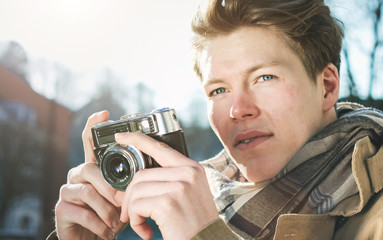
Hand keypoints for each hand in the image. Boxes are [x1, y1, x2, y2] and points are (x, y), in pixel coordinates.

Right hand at [55, 111, 126, 239]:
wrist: (93, 238)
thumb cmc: (111, 215)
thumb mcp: (123, 198)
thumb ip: (128, 184)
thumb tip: (143, 176)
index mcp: (94, 168)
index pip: (89, 141)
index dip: (94, 125)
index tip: (104, 113)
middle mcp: (78, 175)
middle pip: (90, 169)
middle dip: (110, 188)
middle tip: (124, 203)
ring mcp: (68, 191)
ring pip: (87, 191)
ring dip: (106, 210)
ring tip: (116, 223)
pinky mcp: (61, 209)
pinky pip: (82, 213)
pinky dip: (99, 225)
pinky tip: (107, 231)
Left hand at [114, 132, 218, 239]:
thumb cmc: (195, 225)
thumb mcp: (183, 198)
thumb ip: (159, 187)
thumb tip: (124, 190)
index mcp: (192, 168)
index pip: (161, 147)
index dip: (137, 139)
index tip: (121, 136)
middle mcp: (188, 173)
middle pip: (141, 174)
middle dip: (129, 196)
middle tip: (129, 214)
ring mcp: (179, 186)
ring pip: (136, 190)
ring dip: (132, 211)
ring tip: (142, 226)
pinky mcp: (168, 202)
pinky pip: (136, 206)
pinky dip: (135, 222)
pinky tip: (146, 233)